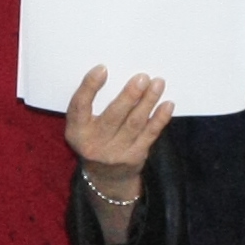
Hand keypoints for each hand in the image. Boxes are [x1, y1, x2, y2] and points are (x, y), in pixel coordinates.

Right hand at [64, 66, 172, 188]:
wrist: (105, 176)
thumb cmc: (93, 138)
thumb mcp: (82, 125)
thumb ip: (91, 104)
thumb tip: (115, 74)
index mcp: (76, 131)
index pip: (79, 106)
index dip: (89, 87)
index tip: (102, 69)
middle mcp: (94, 144)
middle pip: (113, 116)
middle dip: (129, 95)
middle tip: (142, 77)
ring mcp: (115, 153)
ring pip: (134, 123)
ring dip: (148, 102)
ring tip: (157, 84)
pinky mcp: (135, 157)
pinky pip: (149, 134)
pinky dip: (159, 119)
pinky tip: (167, 105)